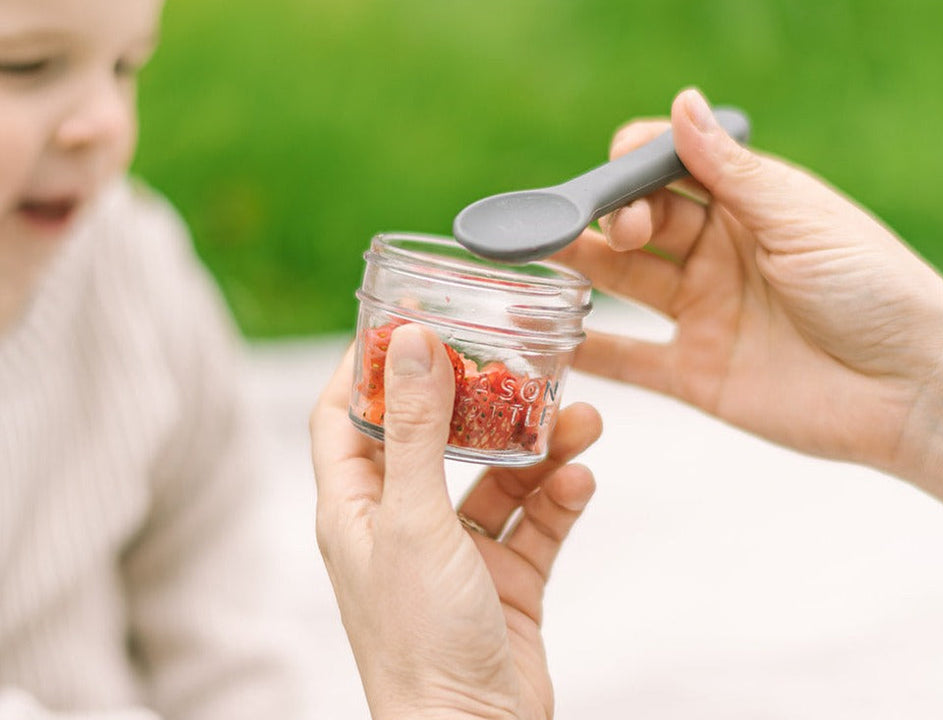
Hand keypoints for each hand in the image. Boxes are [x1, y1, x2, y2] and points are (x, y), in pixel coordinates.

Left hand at [311, 324, 600, 719]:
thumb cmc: (421, 643)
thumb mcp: (415, 520)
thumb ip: (414, 428)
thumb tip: (409, 340)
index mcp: (356, 507)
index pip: (343, 414)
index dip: (365, 363)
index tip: (407, 317)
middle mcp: (401, 523)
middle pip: (435, 436)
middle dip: (479, 398)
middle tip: (516, 357)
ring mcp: (455, 553)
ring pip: (497, 476)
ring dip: (539, 447)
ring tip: (581, 418)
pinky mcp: (504, 581)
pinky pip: (534, 523)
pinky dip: (560, 499)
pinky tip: (582, 481)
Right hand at [555, 89, 942, 546]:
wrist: (916, 391)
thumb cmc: (875, 289)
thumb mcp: (799, 218)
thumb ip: (729, 170)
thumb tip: (680, 101)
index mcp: (744, 204)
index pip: (667, 169)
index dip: (633, 167)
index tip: (617, 176)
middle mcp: (715, 253)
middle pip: (636, 223)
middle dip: (603, 217)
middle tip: (599, 231)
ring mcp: (703, 312)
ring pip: (623, 282)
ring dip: (577, 268)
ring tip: (528, 258)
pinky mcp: (698, 373)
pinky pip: (633, 359)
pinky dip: (592, 352)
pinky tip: (547, 340)